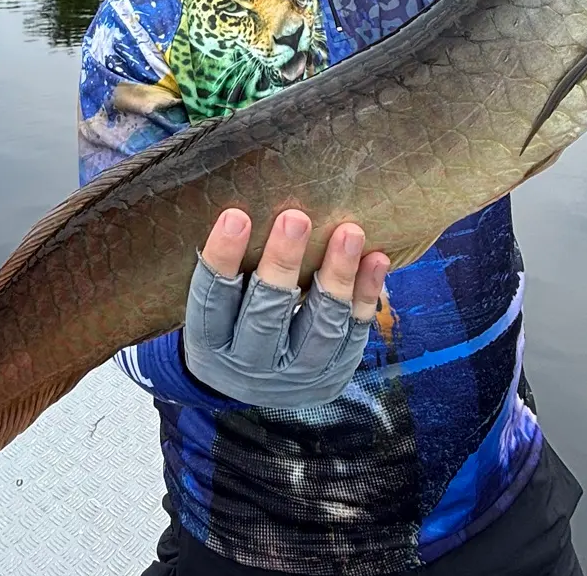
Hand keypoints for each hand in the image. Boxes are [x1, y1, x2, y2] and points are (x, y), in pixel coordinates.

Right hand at [181, 208, 389, 409]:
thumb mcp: (212, 304)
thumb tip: (248, 199)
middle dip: (283, 263)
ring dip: (337, 277)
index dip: (223, 258)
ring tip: (349, 232)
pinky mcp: (331, 373)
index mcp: (211, 343)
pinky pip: (353, 334)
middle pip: (266, 314)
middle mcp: (250, 363)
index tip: (236, 215)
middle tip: (296, 217)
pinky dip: (366, 296)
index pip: (212, 299)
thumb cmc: (226, 322)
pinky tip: (375, 260)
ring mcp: (295, 374)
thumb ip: (227, 266)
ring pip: (319, 327)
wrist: (246, 387)